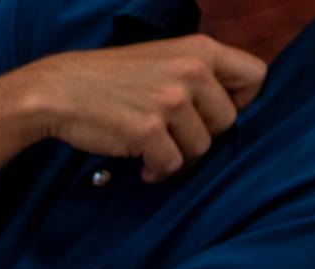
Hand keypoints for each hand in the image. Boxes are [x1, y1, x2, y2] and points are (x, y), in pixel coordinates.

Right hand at [18, 34, 265, 182]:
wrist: (59, 91)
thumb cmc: (109, 79)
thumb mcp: (162, 59)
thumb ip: (197, 73)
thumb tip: (229, 107)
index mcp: (200, 49)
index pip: (255, 76)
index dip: (241, 102)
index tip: (212, 113)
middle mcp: (191, 72)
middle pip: (227, 122)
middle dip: (202, 137)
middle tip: (174, 139)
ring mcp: (170, 102)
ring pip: (200, 148)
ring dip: (178, 157)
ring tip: (153, 153)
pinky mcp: (149, 131)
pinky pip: (171, 164)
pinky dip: (158, 171)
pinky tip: (142, 166)